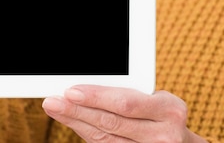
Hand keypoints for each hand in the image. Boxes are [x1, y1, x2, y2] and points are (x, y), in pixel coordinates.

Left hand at [42, 85, 207, 142]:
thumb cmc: (165, 116)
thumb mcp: (159, 99)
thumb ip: (132, 95)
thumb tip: (88, 86)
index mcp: (169, 109)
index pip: (125, 103)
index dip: (96, 98)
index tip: (72, 90)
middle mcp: (164, 134)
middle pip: (111, 122)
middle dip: (78, 111)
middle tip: (54, 101)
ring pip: (106, 138)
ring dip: (77, 124)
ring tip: (57, 110)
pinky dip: (89, 135)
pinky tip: (75, 123)